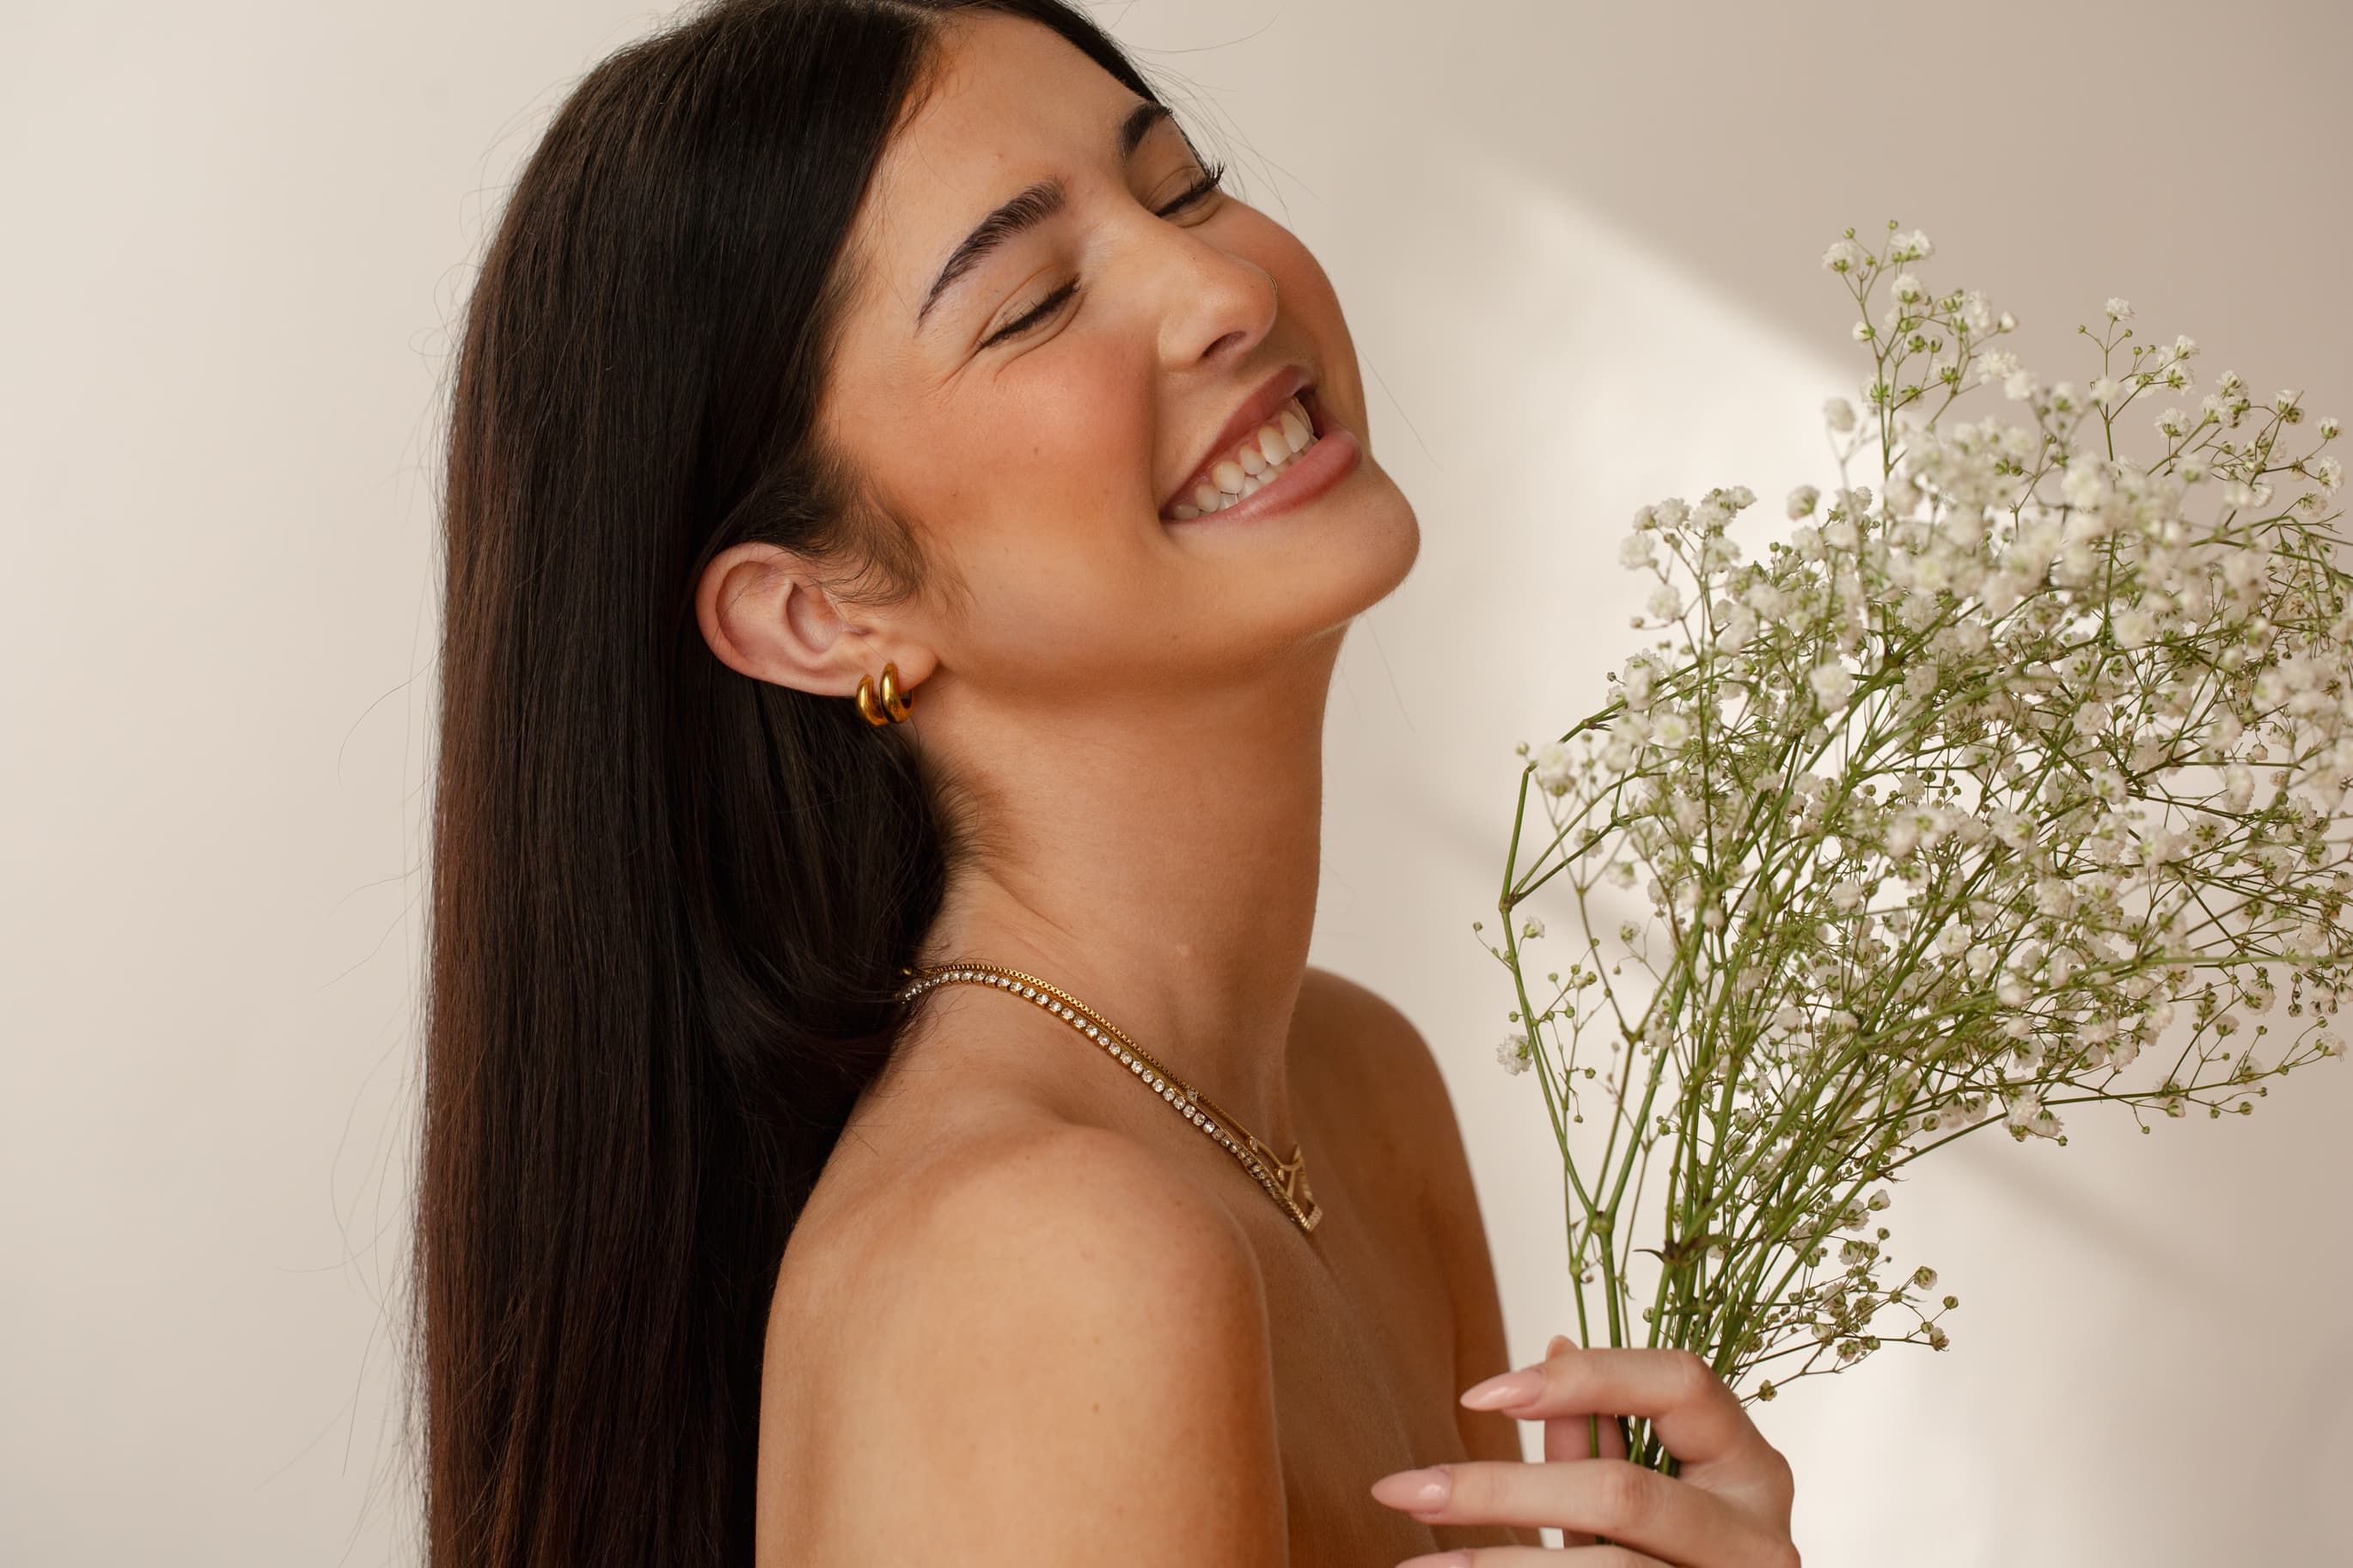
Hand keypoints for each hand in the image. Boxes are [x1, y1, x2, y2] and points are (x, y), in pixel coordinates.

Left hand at [1370, 1336, 1798, 1565]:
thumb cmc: (1679, 1558)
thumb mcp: (1648, 1493)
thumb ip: (1606, 1433)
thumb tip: (1555, 1342)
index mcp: (1749, 1465)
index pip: (1679, 1383)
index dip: (1581, 1377)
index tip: (1477, 1395)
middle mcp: (1757, 1528)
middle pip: (1622, 1490)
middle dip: (1503, 1491)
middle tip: (1409, 1492)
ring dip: (1501, 1562)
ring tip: (1423, 1565)